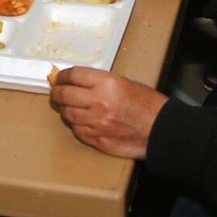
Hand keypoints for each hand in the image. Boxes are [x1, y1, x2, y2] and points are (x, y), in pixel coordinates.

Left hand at [49, 67, 168, 159]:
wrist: (160, 129)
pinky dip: (77, 125)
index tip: (61, 78)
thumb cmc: (146, 104)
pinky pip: (78, 131)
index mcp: (106, 83)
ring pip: (68, 115)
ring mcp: (97, 124)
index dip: (63, 76)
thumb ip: (99, 82)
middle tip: (57, 92)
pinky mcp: (98, 140)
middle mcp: (99, 102)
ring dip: (65, 110)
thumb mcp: (124, 82)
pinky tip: (82, 121)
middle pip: (65, 95)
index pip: (73, 76)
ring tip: (68, 107)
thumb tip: (76, 82)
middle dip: (57, 93)